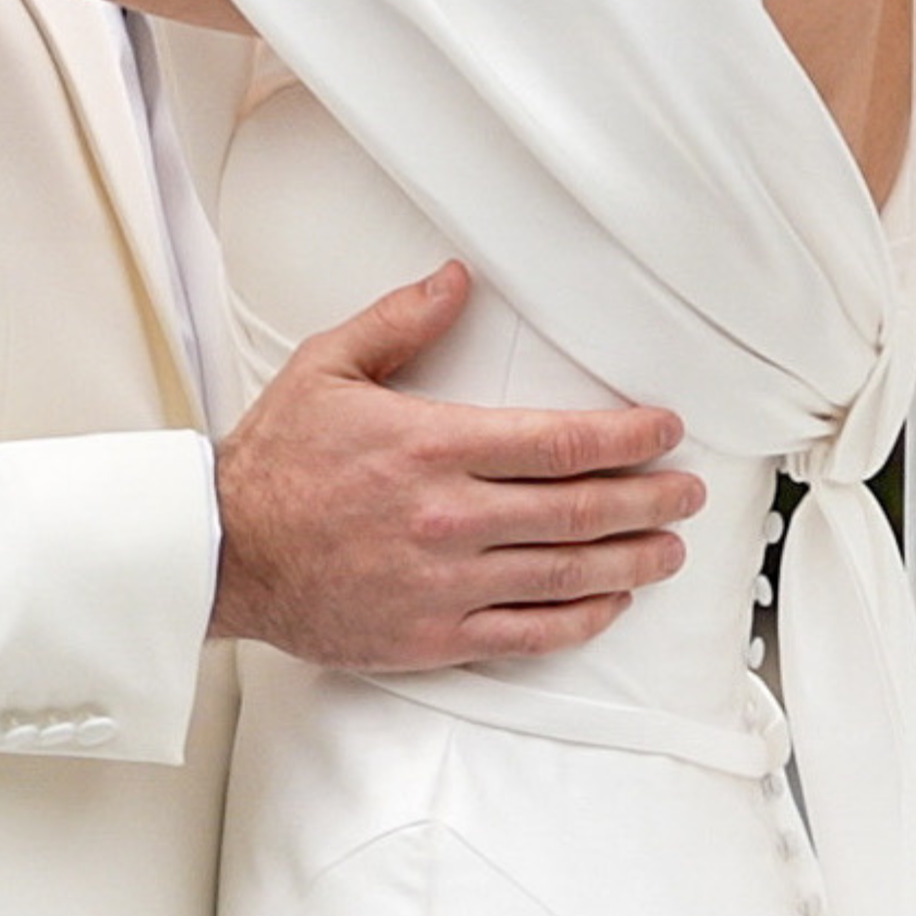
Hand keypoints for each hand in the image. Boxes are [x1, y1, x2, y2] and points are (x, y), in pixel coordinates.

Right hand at [209, 262, 703, 668]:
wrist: (226, 553)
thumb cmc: (276, 460)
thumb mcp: (328, 366)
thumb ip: (399, 321)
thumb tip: (458, 281)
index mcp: (431, 445)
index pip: (558, 442)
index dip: (627, 437)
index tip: (664, 430)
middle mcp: (449, 517)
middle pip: (580, 510)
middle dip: (649, 498)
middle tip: (689, 491)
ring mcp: (446, 583)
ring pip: (567, 575)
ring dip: (632, 560)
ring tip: (670, 548)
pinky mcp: (435, 635)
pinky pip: (529, 633)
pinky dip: (581, 619)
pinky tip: (610, 603)